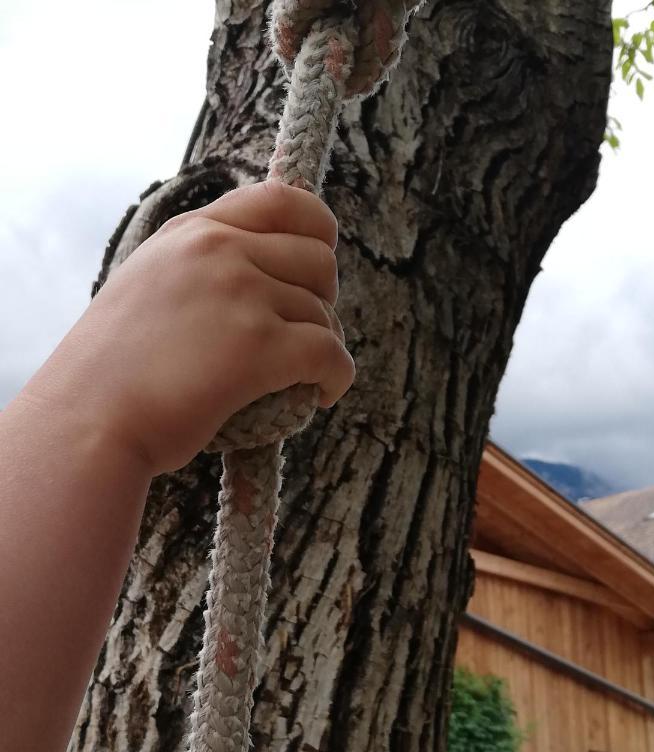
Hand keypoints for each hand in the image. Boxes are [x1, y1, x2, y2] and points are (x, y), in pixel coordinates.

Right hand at [23, 181, 354, 473]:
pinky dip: (337, 377)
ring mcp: (241, 294)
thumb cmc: (110, 372)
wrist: (87, 421)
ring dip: (323, 346)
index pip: (281, 200)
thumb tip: (251, 273)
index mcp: (192, 232)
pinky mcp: (259, 346)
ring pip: (323, 313)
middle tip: (300, 333)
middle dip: (322, 298)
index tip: (317, 264)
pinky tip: (323, 394)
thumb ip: (196, 269)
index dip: (316, 230)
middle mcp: (219, 250)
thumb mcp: (147, 287)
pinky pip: (330, 353)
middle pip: (318, 259)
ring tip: (300, 376)